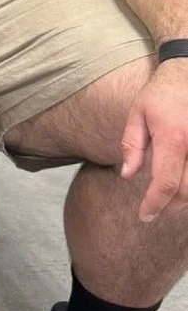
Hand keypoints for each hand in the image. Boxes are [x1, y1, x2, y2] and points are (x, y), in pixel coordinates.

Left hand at [120, 62, 187, 220]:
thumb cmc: (160, 94)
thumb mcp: (137, 114)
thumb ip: (132, 146)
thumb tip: (127, 175)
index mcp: (174, 136)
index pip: (166, 182)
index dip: (155, 203)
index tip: (144, 216)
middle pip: (187, 190)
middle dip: (169, 206)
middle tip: (152, 210)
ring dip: (184, 199)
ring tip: (166, 201)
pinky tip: (180, 186)